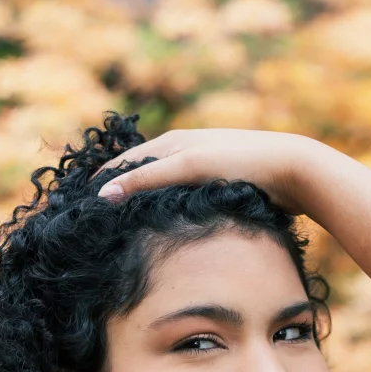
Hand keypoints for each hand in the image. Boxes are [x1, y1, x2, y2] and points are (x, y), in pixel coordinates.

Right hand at [92, 128, 322, 216]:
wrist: (291, 170)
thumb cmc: (240, 164)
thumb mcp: (188, 167)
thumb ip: (146, 180)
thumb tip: (103, 195)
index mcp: (174, 142)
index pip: (126, 163)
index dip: (103, 181)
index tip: (79, 202)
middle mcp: (187, 151)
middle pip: (143, 174)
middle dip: (120, 192)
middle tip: (97, 220)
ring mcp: (204, 169)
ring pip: (165, 189)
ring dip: (145, 204)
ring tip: (125, 228)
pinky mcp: (221, 186)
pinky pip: (185, 200)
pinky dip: (169, 211)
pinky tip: (167, 229)